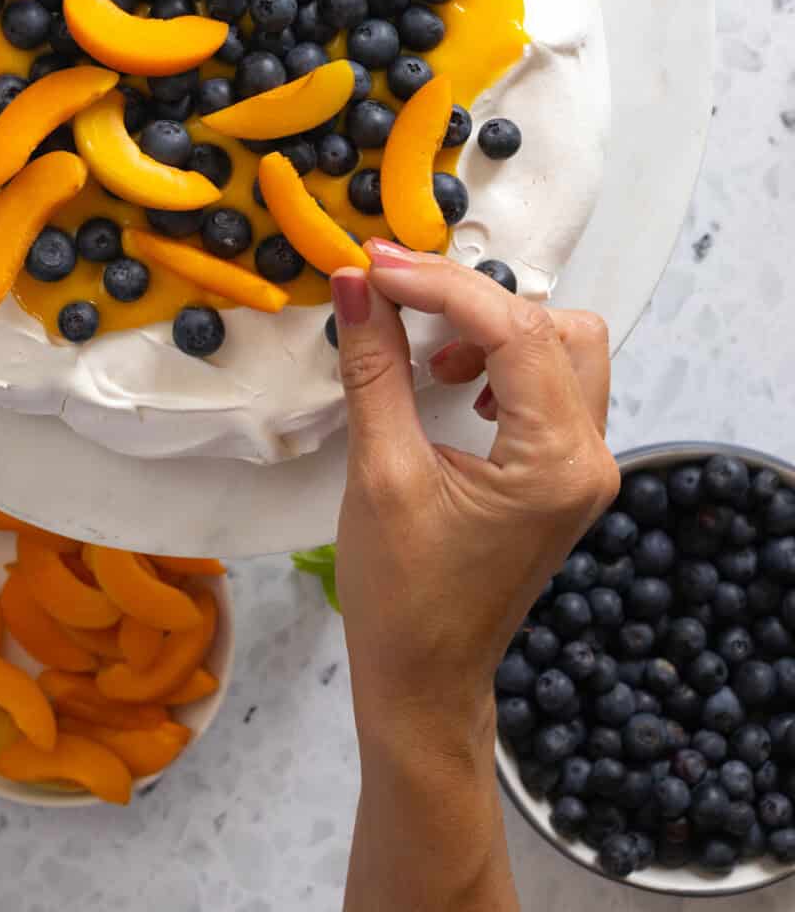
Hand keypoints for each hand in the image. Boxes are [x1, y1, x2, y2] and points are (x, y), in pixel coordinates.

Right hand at [333, 242, 616, 911]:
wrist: (425, 683)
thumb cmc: (402, 597)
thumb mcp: (379, 471)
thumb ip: (375, 368)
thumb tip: (356, 285)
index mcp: (557, 462)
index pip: (514, 329)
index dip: (441, 285)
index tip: (376, 264)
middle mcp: (590, 457)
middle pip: (553, 324)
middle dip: (470, 299)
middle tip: (392, 293)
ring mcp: (584, 466)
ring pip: (561, 346)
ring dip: (492, 329)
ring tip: (429, 358)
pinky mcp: (564, 472)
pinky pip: (552, 382)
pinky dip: (504, 360)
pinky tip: (454, 384)